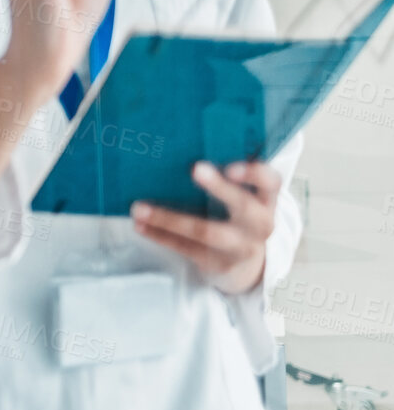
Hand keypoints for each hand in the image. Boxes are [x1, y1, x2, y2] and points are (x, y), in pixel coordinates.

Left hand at [132, 161, 279, 294]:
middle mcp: (259, 224)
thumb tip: (181, 145)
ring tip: (139, 207)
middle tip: (195, 168)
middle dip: (220, 187)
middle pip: (243, 206)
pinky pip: (187, 248)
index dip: (255, 173)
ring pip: (206, 231)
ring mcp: (241, 247)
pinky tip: (140, 225)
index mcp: (266, 201)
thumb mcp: (241, 197)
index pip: (271, 182)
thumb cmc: (234, 214)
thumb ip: (225, 176)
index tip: (232, 165)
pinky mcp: (219, 264)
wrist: (246, 264)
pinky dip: (160, 235)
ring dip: (169, 218)